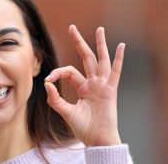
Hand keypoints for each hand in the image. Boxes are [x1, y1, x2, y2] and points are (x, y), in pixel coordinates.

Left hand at [44, 25, 124, 145]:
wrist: (96, 139)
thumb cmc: (84, 127)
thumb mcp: (65, 112)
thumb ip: (54, 98)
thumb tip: (47, 83)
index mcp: (82, 87)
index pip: (69, 72)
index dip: (58, 72)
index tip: (49, 79)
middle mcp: (93, 83)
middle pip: (85, 58)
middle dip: (79, 42)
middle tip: (72, 28)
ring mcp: (102, 85)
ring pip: (101, 60)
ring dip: (100, 45)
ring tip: (99, 29)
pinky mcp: (110, 90)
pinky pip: (115, 72)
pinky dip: (119, 59)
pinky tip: (120, 45)